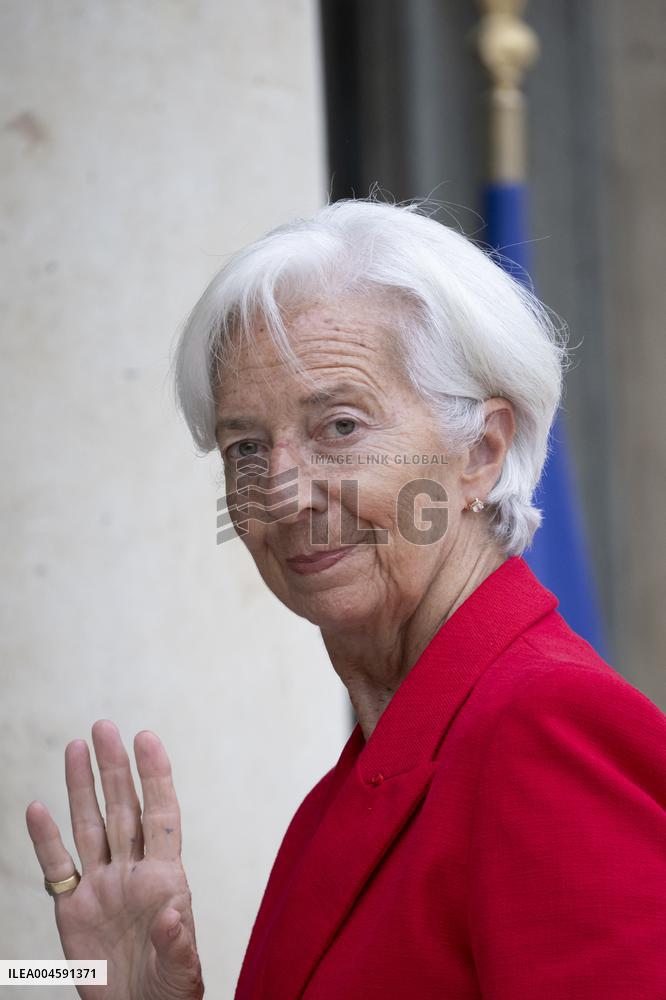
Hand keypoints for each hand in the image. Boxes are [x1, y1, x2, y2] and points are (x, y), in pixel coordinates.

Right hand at [25, 720, 203, 998]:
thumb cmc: (169, 995)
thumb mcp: (183, 975)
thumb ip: (178, 945)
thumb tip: (173, 916)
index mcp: (166, 880)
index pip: (162, 816)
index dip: (155, 776)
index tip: (146, 738)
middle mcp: (133, 874)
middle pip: (123, 809)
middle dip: (114, 768)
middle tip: (104, 726)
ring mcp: (101, 888)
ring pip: (90, 826)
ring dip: (81, 788)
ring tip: (76, 747)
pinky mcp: (72, 910)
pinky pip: (57, 867)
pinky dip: (45, 839)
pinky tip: (37, 808)